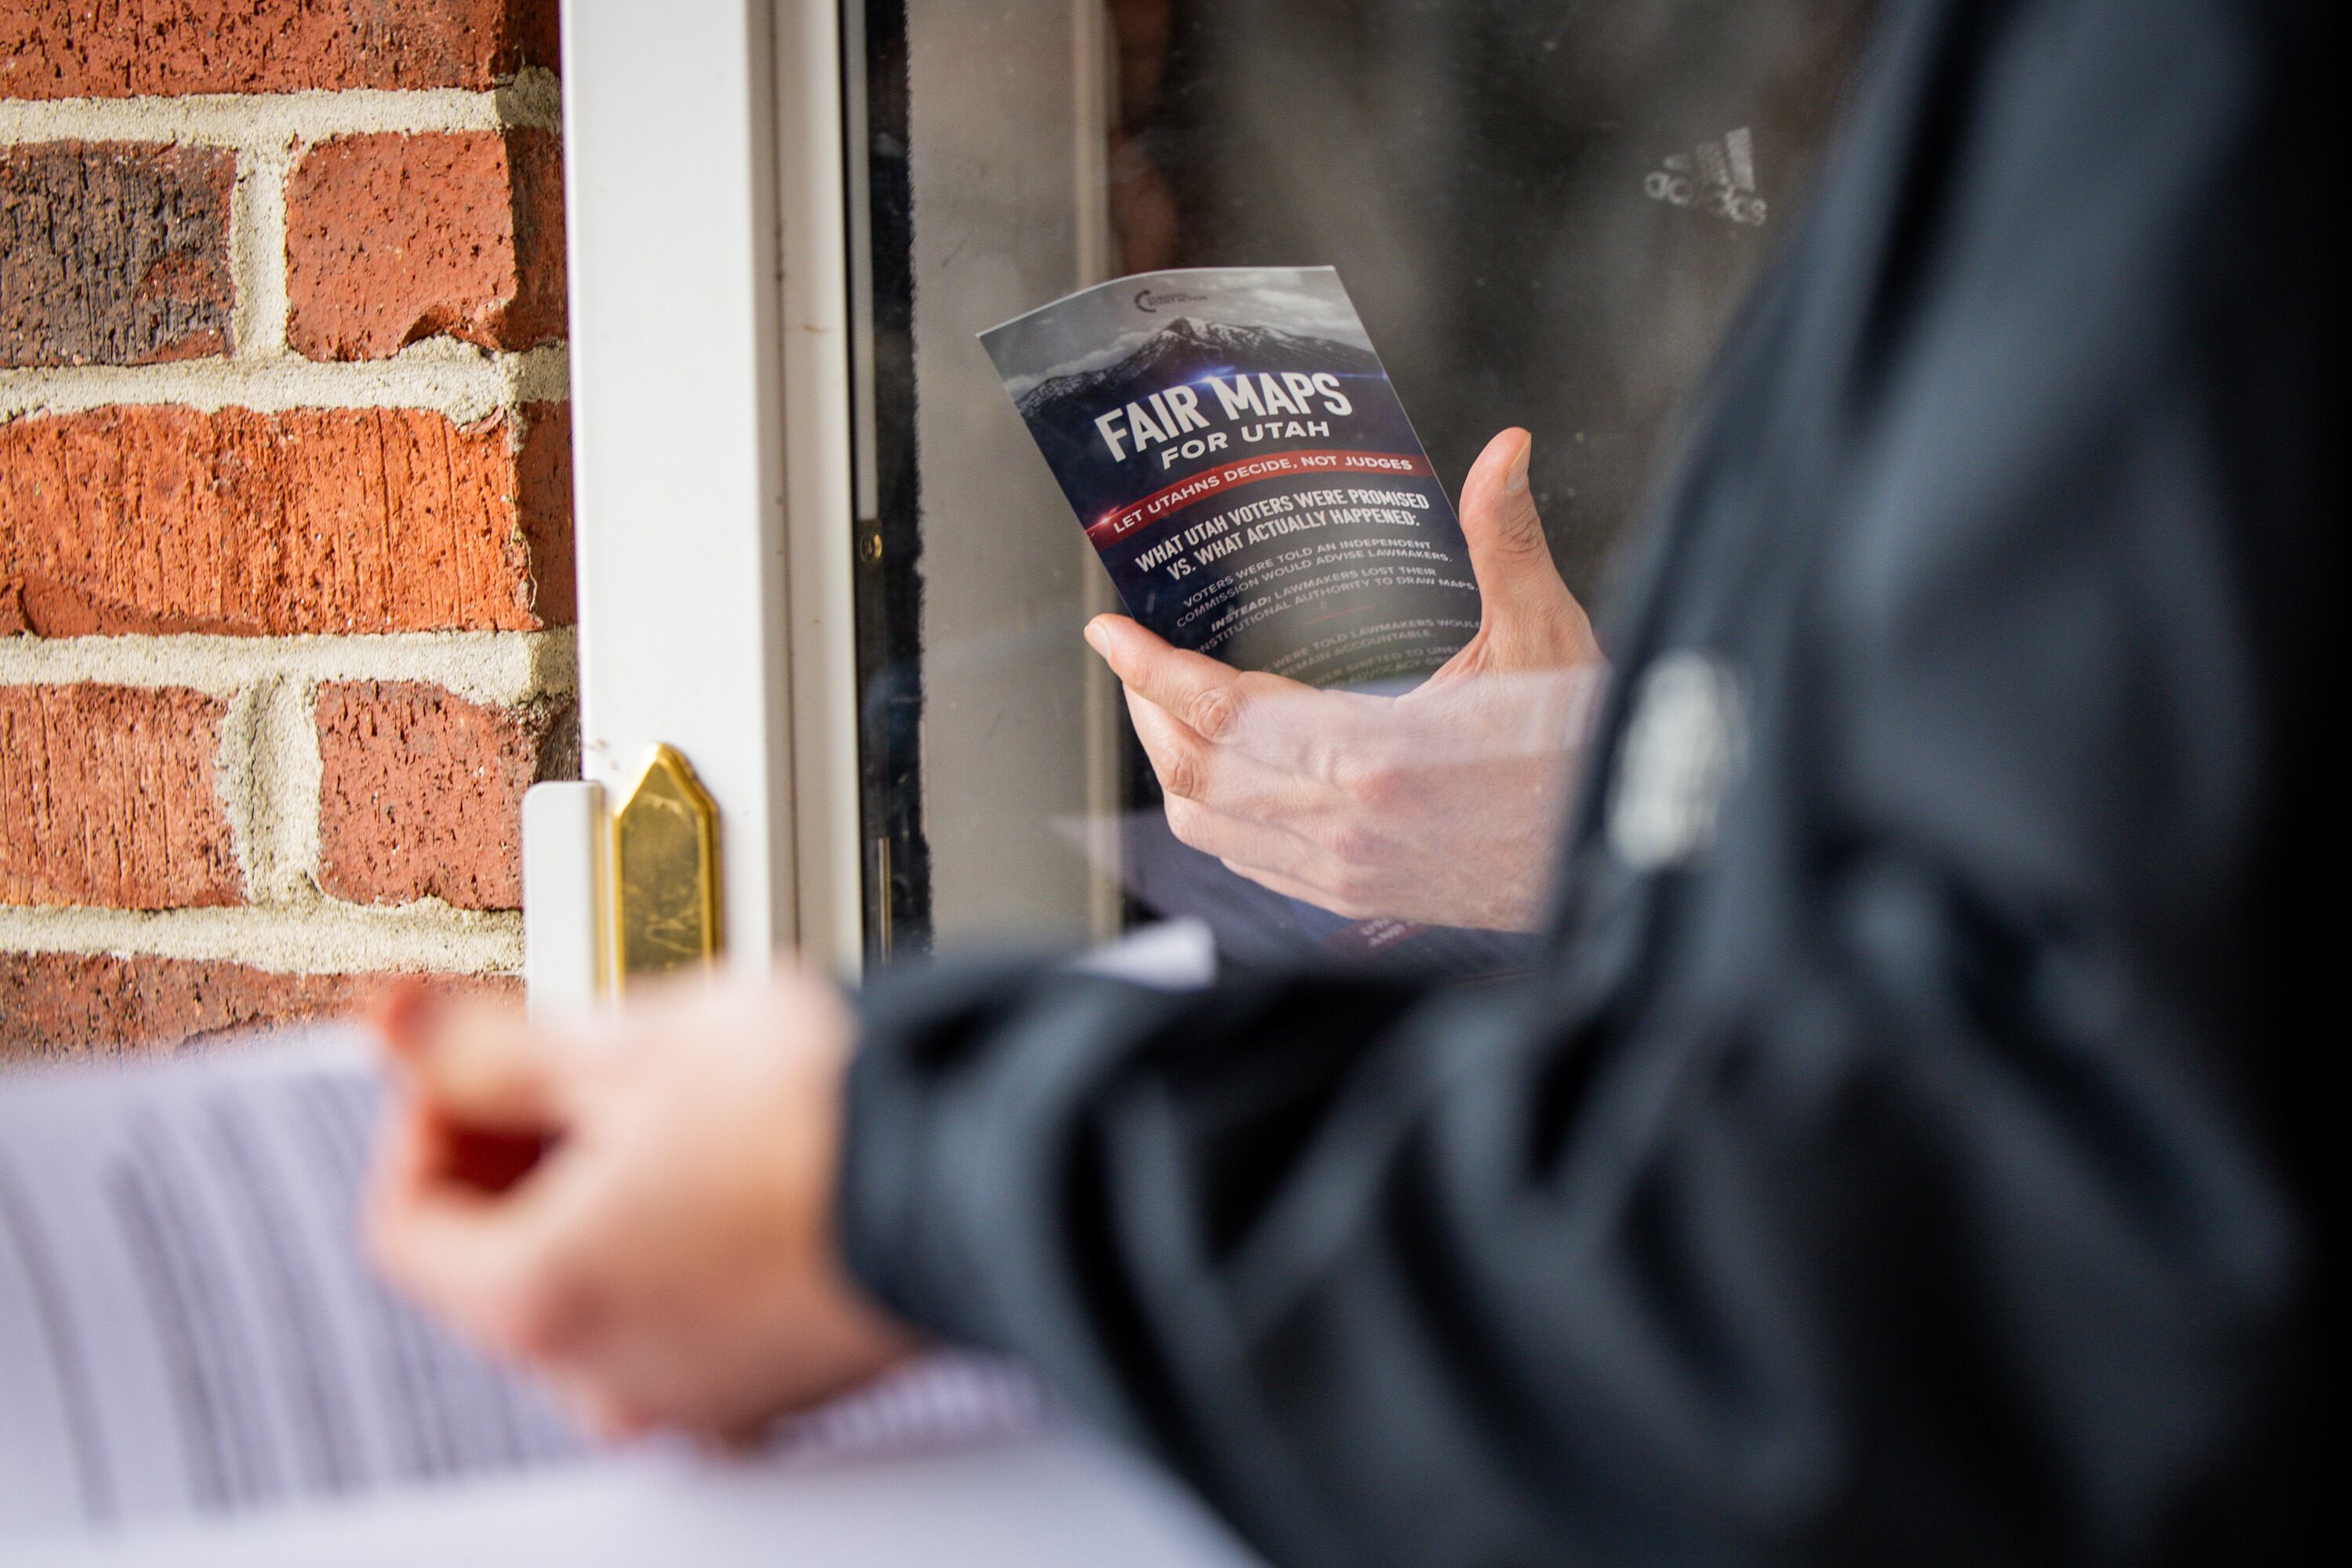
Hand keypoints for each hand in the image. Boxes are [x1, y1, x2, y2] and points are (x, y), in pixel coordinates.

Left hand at [366, 971, 917, 1442]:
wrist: (988, 1169)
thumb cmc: (824, 1114)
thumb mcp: (629, 1044)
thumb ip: (484, 1046)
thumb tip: (394, 1022)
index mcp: (541, 1300)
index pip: (405, 1218)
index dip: (430, 1114)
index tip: (481, 1056)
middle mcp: (608, 1375)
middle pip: (498, 1260)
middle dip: (525, 1152)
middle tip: (587, 1067)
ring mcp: (698, 1393)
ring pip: (597, 1288)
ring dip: (609, 1196)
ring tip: (685, 1107)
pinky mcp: (776, 1385)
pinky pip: (686, 1316)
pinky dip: (687, 1246)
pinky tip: (745, 1169)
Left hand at [1087, 428, 1605, 931]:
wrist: (1627, 868)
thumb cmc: (1591, 757)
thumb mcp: (1551, 638)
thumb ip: (1508, 542)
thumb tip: (1504, 452)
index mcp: (1379, 757)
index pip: (1220, 709)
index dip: (1150, 668)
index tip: (1112, 630)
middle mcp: (1345, 826)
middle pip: (1193, 768)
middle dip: (1146, 708)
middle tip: (1132, 656)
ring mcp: (1346, 875)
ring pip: (1207, 826)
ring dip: (1171, 765)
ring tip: (1164, 710)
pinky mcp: (1358, 903)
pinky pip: (1248, 866)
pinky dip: (1214, 819)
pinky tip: (1223, 780)